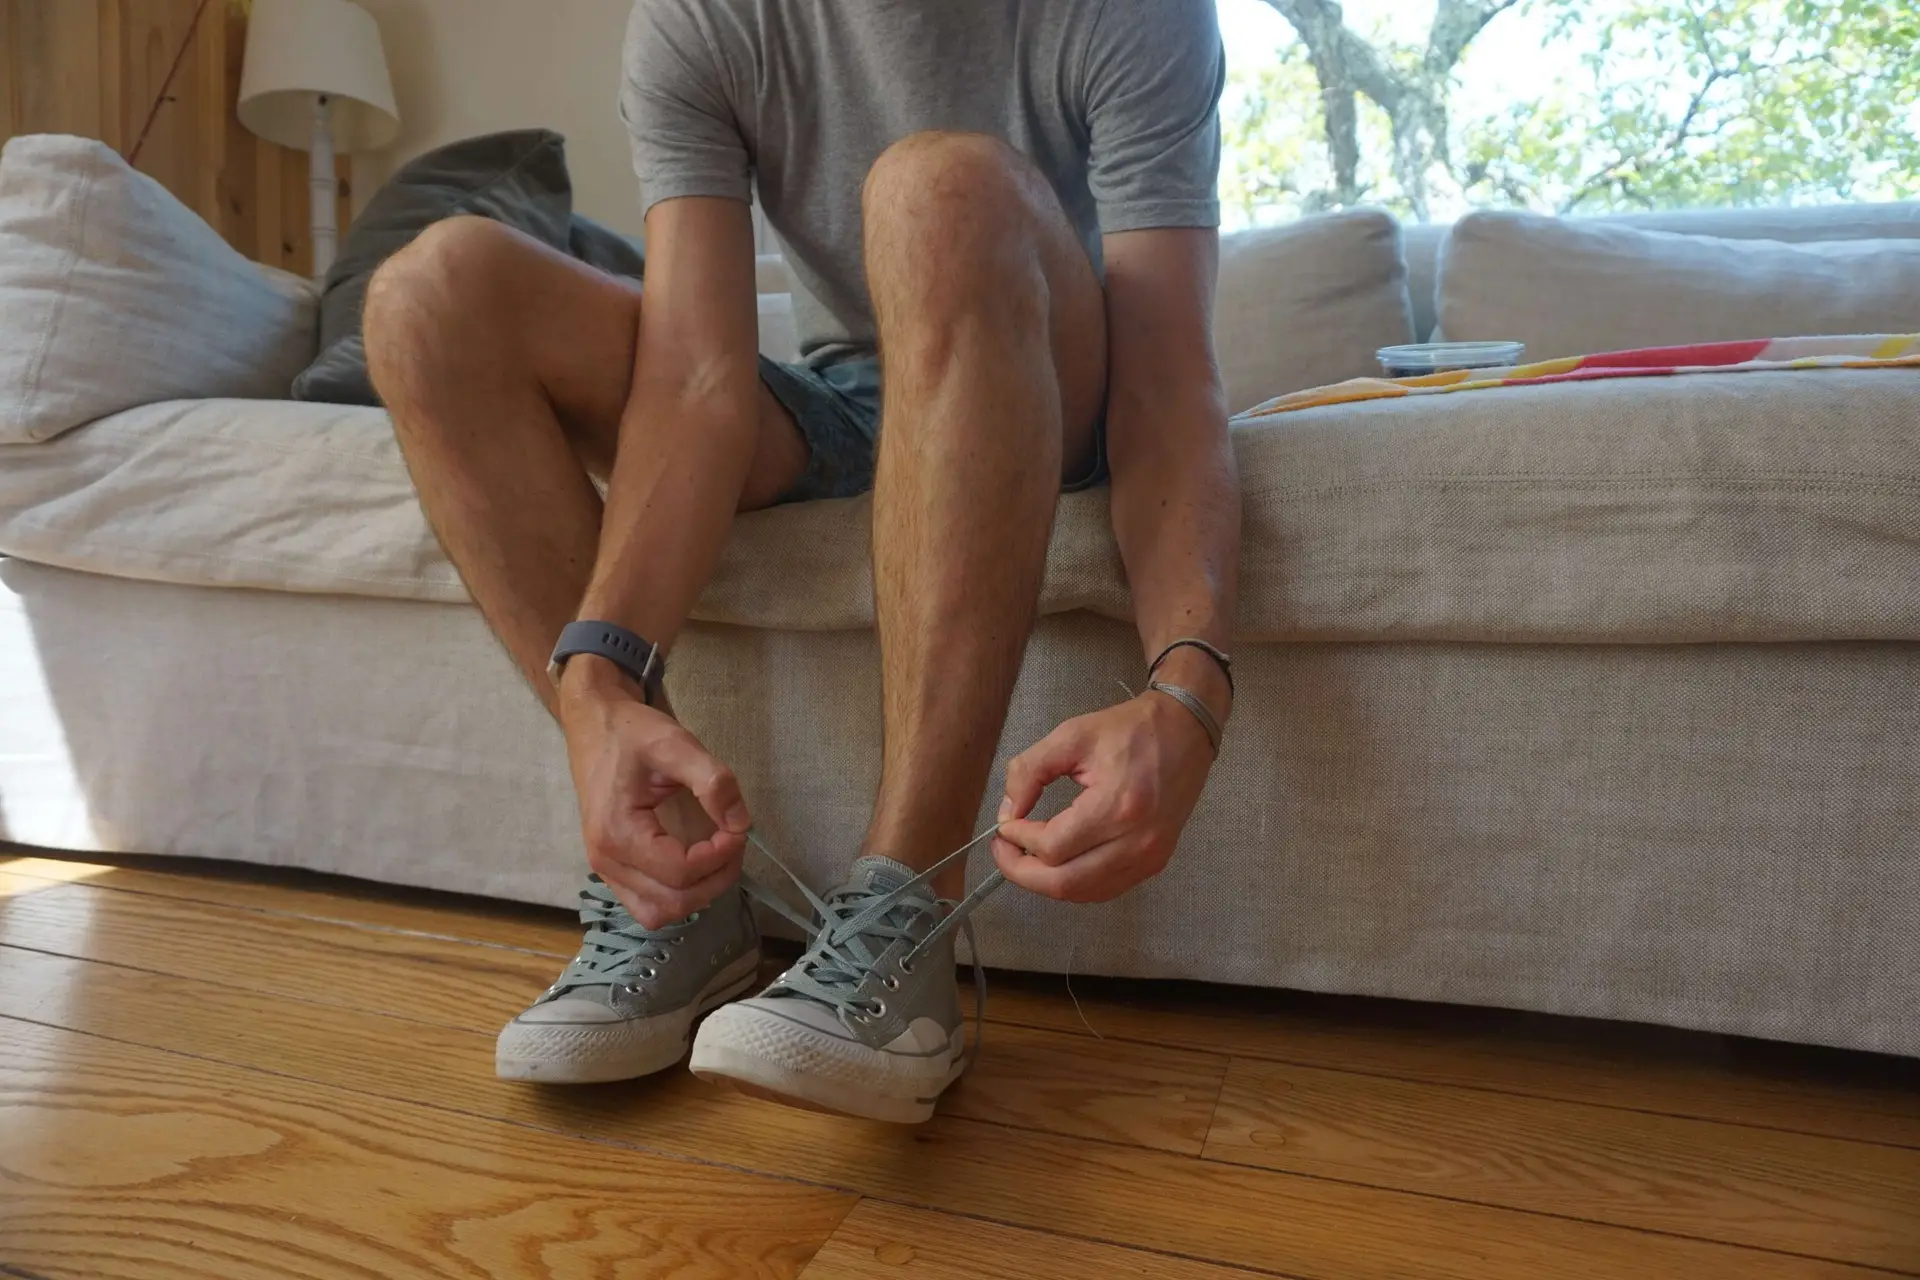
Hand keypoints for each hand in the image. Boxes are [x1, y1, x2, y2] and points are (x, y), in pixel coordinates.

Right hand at [558, 656, 749, 926]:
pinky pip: (647, 904)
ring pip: (658, 913)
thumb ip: (713, 781)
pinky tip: (696, 866)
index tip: (738, 829)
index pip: (680, 872)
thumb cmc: (632, 733)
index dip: (719, 857)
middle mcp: (605, 861)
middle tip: (734, 843)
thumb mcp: (676, 744)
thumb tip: (740, 822)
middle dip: (715, 880)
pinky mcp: (612, 869)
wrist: (595, 725)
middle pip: (672, 903)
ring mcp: (605, 869)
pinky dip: (677, 895)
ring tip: (718, 858)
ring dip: (697, 894)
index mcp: (617, 832)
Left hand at [990, 688, 1217, 902]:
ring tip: (1026, 857)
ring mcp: (1149, 858)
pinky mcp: (1155, 862)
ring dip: (1046, 882)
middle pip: (1064, 884)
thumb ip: (1029, 772)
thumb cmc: (1131, 729)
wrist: (1185, 730)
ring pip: (1083, 893)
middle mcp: (1137, 842)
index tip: (1005, 825)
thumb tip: (1007, 813)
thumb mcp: (1071, 736)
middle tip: (1004, 851)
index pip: (1052, 847)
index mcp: (1116, 807)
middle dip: (1022, 872)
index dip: (1018, 840)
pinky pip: (1105, 889)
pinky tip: (1059, 863)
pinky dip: (1075, 884)